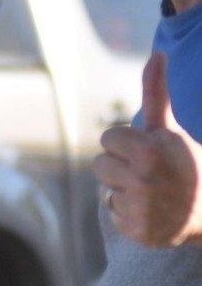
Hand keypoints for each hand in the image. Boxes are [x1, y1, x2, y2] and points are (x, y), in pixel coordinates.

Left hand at [94, 51, 201, 246]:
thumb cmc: (185, 161)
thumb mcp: (170, 128)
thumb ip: (156, 92)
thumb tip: (156, 53)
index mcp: (148, 152)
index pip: (108, 138)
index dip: (127, 143)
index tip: (149, 150)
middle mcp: (143, 181)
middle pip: (100, 164)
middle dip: (121, 165)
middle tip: (150, 173)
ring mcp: (141, 209)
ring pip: (103, 189)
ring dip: (121, 189)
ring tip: (150, 191)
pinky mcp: (138, 232)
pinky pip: (112, 214)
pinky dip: (127, 214)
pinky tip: (150, 211)